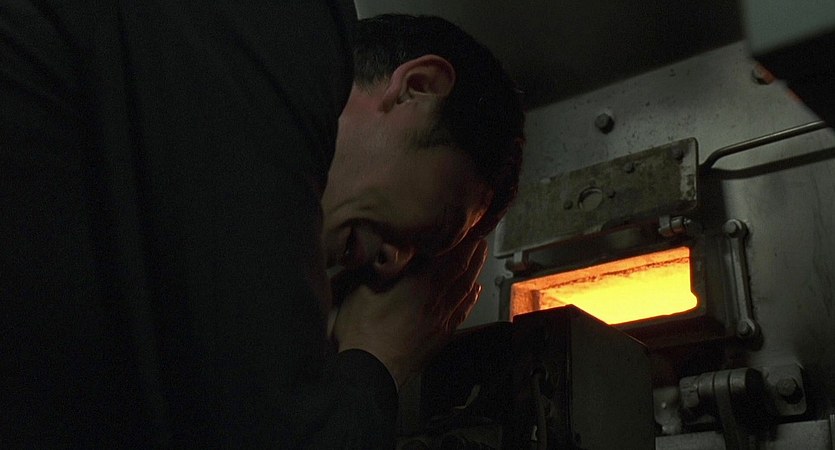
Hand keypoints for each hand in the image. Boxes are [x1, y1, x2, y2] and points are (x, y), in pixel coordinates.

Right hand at [331, 239, 486, 387]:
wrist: (370, 368)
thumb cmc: (362, 329)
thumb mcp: (363, 285)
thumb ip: (383, 263)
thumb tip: (395, 243)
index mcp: (420, 282)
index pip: (449, 253)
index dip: (461, 238)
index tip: (468, 224)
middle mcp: (436, 297)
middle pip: (463, 269)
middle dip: (473, 250)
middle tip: (480, 235)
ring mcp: (441, 318)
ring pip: (466, 288)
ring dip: (475, 270)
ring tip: (480, 256)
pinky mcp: (440, 334)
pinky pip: (462, 311)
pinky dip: (471, 297)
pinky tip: (474, 291)